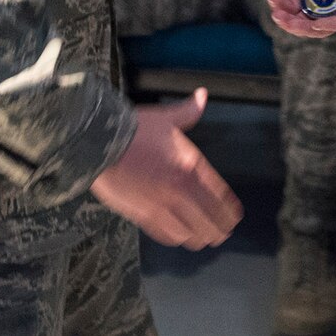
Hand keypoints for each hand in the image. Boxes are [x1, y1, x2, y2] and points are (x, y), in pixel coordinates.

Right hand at [91, 89, 241, 249]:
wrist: (101, 143)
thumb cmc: (132, 130)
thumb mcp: (166, 118)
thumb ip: (189, 112)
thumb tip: (202, 96)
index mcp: (191, 164)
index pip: (219, 195)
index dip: (229, 210)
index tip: (234, 216)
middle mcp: (181, 188)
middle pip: (209, 219)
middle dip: (220, 228)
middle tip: (223, 233)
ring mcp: (162, 204)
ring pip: (190, 232)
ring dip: (200, 237)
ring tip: (205, 239)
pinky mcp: (143, 215)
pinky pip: (166, 234)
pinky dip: (176, 238)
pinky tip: (180, 237)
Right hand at [265, 0, 335, 37]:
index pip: (297, 1)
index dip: (283, 4)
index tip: (270, 0)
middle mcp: (330, 3)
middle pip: (304, 19)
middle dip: (288, 20)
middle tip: (276, 16)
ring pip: (320, 27)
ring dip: (303, 27)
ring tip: (288, 23)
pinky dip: (329, 25)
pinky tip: (317, 24)